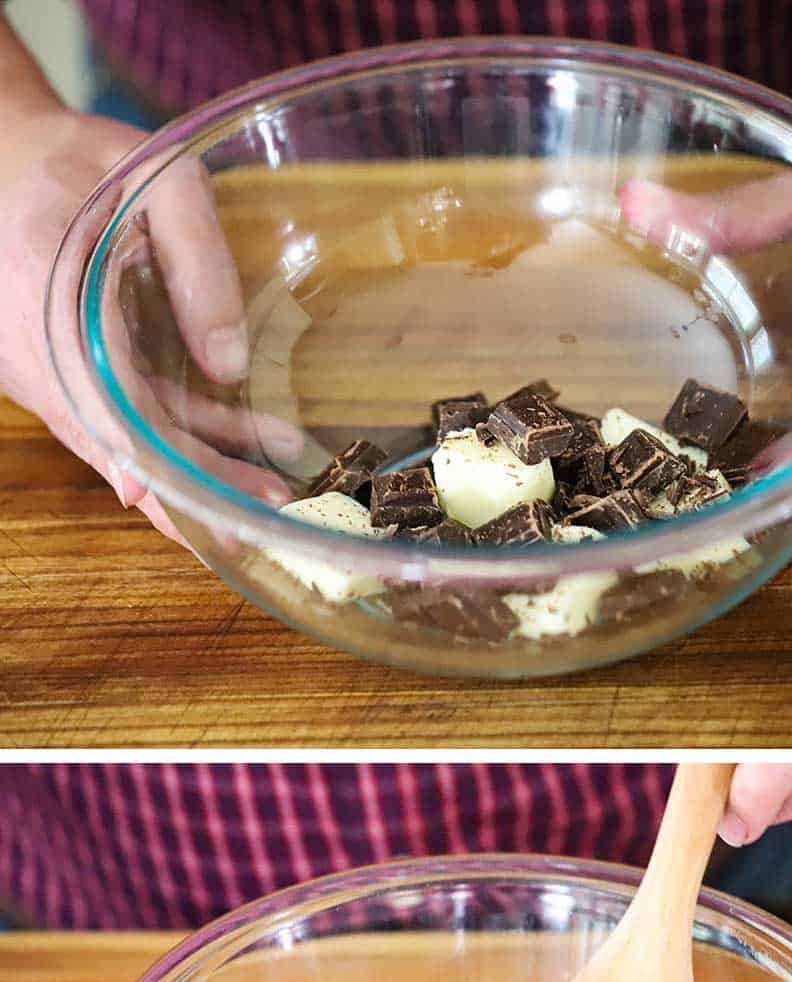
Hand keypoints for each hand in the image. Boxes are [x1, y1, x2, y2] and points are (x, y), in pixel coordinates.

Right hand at [1, 104, 290, 546]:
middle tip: (261, 522)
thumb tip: (229, 363)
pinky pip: (114, 425)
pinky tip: (240, 451)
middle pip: (118, 446)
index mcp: (49, 301)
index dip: (161, 465)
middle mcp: (36, 356)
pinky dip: (172, 445)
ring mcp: (43, 375)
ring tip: (268, 494)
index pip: (107, 405)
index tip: (207, 508)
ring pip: (118, 446)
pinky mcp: (59, 380)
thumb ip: (199, 257)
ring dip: (190, 476)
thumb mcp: (155, 175)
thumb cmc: (78, 161)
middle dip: (190, 493)